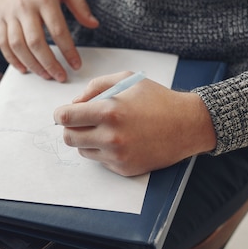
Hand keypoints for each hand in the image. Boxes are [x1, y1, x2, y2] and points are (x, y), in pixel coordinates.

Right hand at [0, 0, 98, 81]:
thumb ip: (79, 5)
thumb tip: (94, 25)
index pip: (58, 30)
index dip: (68, 51)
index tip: (76, 65)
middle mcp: (25, 7)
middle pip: (36, 43)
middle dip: (49, 64)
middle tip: (61, 77)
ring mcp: (9, 14)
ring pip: (18, 46)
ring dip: (32, 65)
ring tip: (46, 75)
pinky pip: (3, 43)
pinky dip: (12, 60)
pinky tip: (24, 69)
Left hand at [53, 72, 216, 175]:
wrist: (187, 125)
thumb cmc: (157, 99)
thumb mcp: (127, 79)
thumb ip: (95, 87)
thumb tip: (74, 102)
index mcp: (110, 111)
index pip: (66, 118)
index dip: (60, 115)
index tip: (62, 114)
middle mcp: (111, 136)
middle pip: (69, 138)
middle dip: (71, 128)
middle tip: (81, 122)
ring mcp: (118, 156)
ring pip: (83, 151)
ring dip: (87, 140)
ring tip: (105, 129)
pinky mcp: (124, 169)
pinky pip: (100, 161)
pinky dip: (103, 151)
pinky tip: (120, 140)